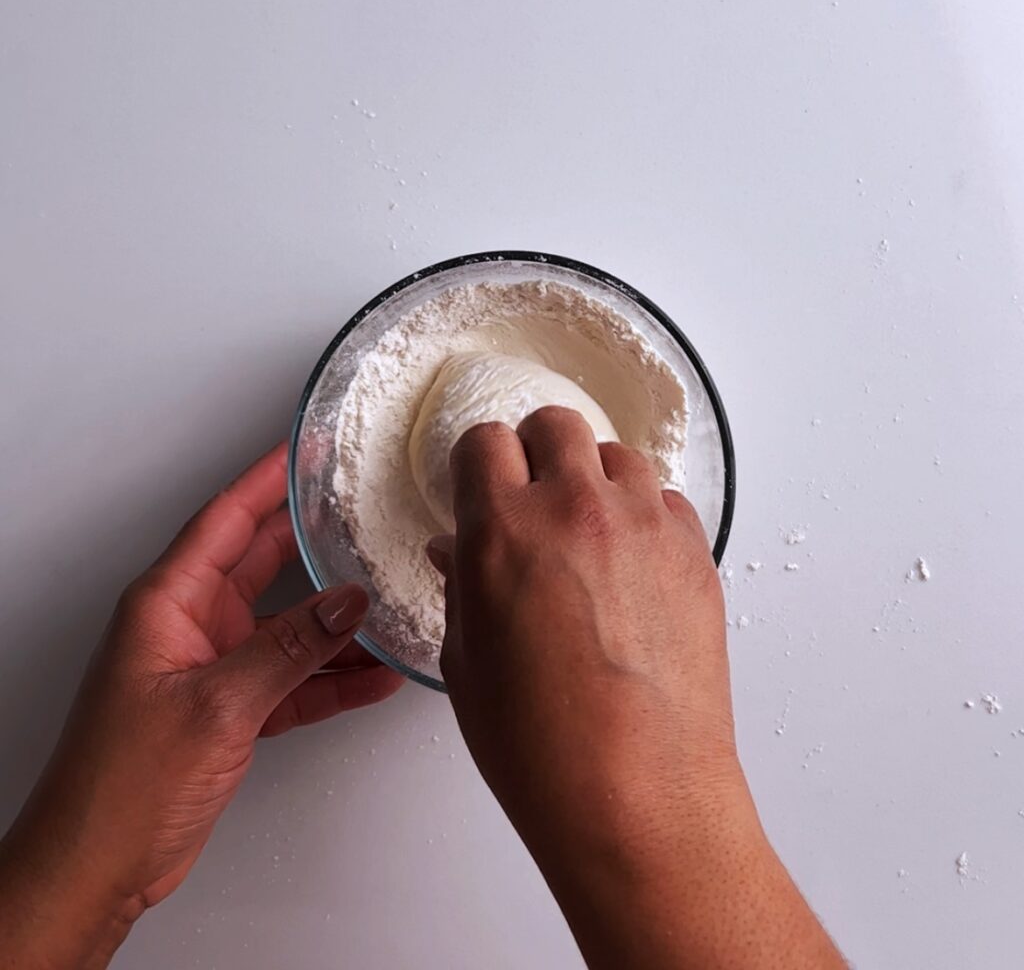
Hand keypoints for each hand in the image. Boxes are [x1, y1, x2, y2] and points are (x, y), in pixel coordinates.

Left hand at [0, 443, 402, 969]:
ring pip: (288, 624)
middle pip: (263, 562)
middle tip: (360, 508)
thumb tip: (347, 604)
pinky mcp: (232, 708)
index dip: (267, 480)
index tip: (305, 450)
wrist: (98, 868)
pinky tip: (373, 674)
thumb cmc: (120, 787)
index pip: (225, 519)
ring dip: (336, 621)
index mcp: (168, 603)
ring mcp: (213, 666)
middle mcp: (191, 624)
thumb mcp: (216, 706)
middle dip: (314, 537)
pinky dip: (332, 676)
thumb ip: (288, 650)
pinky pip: (293, 677)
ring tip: (388, 602)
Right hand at [428, 407, 844, 969]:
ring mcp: (643, 525)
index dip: (479, 462)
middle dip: (536, 451)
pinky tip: (633, 568)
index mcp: (503, 531)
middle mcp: (575, 509)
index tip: (483, 484)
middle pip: (555, 424)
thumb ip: (462, 586)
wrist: (639, 794)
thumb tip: (460, 551)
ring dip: (594, 480)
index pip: (484, 441)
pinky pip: (665, 501)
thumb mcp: (468, 664)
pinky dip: (644, 517)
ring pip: (616, 455)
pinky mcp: (694, 552)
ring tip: (587, 534)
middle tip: (534, 496)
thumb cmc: (541, 745)